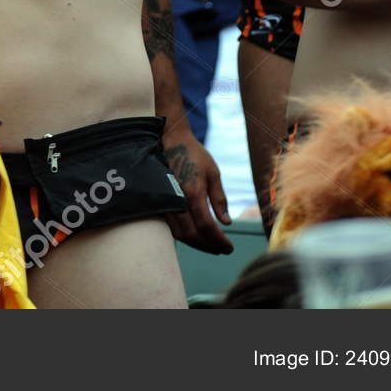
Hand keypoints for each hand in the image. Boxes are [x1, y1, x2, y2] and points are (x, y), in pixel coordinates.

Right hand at [162, 122, 232, 252]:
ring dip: (198, 244)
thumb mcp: (213, 173)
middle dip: (209, 246)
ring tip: (212, 246)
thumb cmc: (194, 154)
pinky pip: (173, 227)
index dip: (218, 240)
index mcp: (193, 191)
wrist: (171, 141)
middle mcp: (177, 199)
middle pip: (193, 234)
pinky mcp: (161, 202)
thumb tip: (226, 223)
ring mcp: (167, 201)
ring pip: (181, 234)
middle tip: (223, 250)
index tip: (229, 248)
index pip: (206, 225)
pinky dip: (186, 236)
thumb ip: (219, 199)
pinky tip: (197, 236)